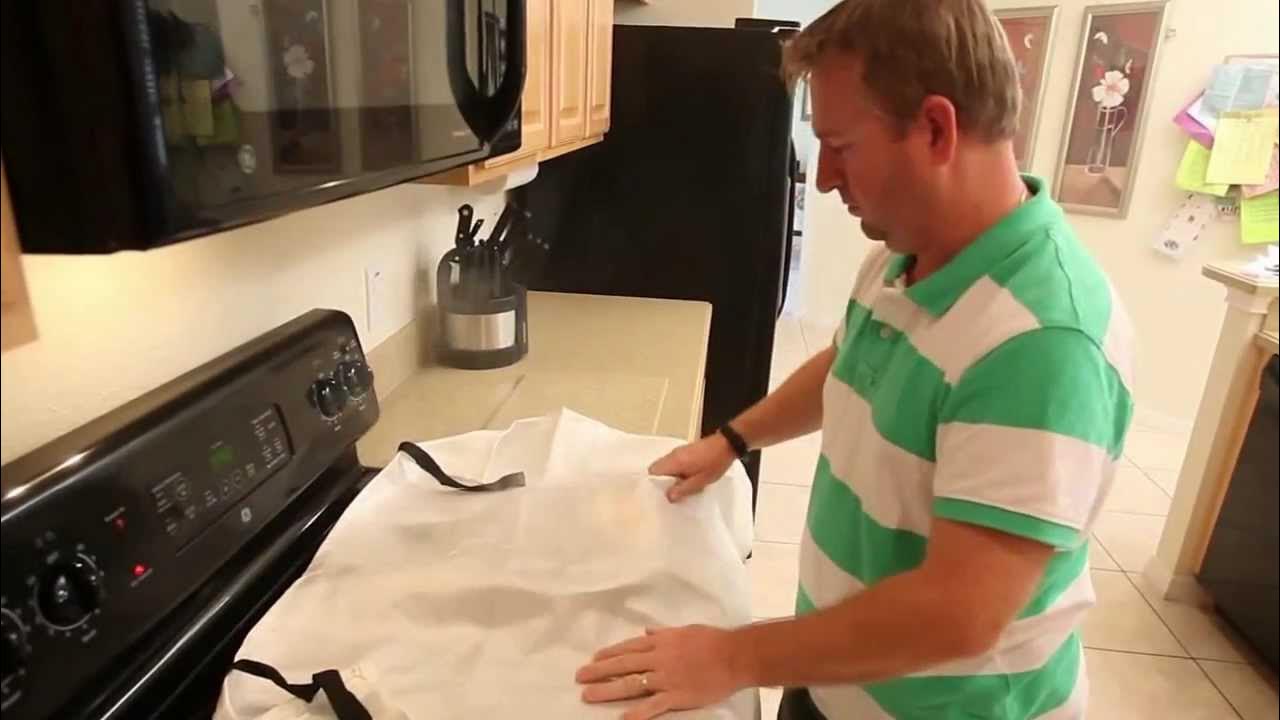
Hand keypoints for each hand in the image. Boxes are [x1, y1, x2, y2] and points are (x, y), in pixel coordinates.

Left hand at [576, 625, 746, 719]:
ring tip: (588, 695)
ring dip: (607, 690)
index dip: (609, 653)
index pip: (628, 647)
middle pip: (623, 665)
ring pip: (631, 684)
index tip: (593, 658)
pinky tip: (622, 718)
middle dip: (599, 671)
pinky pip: (653, 706)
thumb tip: (646, 630)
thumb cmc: (712, 640)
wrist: (734, 655)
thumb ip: (663, 632)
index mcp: (660, 642)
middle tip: (580, 676)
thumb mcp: (684, 630)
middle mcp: (658, 659)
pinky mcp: (676, 696)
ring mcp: (666, 679)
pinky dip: (637, 712)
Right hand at [648, 434, 735, 501]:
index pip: (652, 471)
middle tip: (671, 492)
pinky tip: (687, 478)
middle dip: (662, 481)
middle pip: (658, 468)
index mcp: (674, 461)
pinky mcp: (685, 451)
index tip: (659, 493)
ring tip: (680, 487)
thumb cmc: (715, 463)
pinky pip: (674, 462)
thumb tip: (669, 496)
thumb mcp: (700, 481)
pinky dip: (677, 471)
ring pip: (666, 465)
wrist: (726, 445)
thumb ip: (683, 489)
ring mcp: (679, 451)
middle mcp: (673, 454)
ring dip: (670, 476)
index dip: (653, 483)